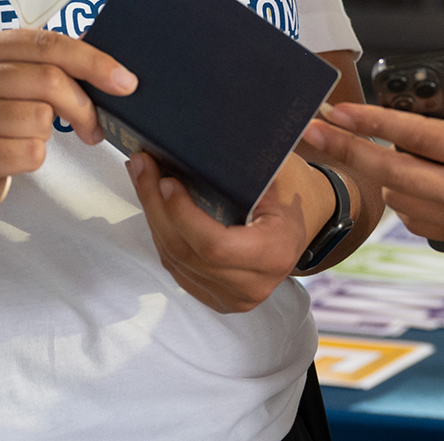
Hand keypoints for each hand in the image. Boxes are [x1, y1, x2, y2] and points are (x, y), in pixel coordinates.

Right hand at [0, 28, 136, 219]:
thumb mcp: (5, 81)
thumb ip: (44, 64)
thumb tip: (107, 63)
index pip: (46, 43)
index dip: (92, 61)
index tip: (126, 81)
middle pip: (49, 80)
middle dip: (83, 106)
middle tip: (93, 127)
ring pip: (41, 119)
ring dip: (45, 135)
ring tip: (22, 140)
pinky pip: (29, 153)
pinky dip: (31, 158)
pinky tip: (9, 158)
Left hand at [127, 151, 332, 312]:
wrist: (301, 229)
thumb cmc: (289, 195)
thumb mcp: (276, 180)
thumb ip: (243, 172)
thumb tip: (193, 145)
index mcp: (273, 255)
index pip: (214, 245)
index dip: (183, 215)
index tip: (166, 179)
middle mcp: (252, 286)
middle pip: (186, 252)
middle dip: (157, 207)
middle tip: (141, 165)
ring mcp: (232, 299)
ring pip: (175, 260)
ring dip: (153, 217)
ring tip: (142, 176)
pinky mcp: (216, 299)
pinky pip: (177, 267)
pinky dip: (162, 234)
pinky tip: (154, 204)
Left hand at [301, 32, 443, 284]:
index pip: (420, 137)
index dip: (374, 123)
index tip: (340, 112)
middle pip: (392, 172)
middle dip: (345, 151)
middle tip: (309, 134)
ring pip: (400, 199)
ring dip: (374, 175)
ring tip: (346, 149)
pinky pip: (420, 220)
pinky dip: (403, 201)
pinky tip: (398, 182)